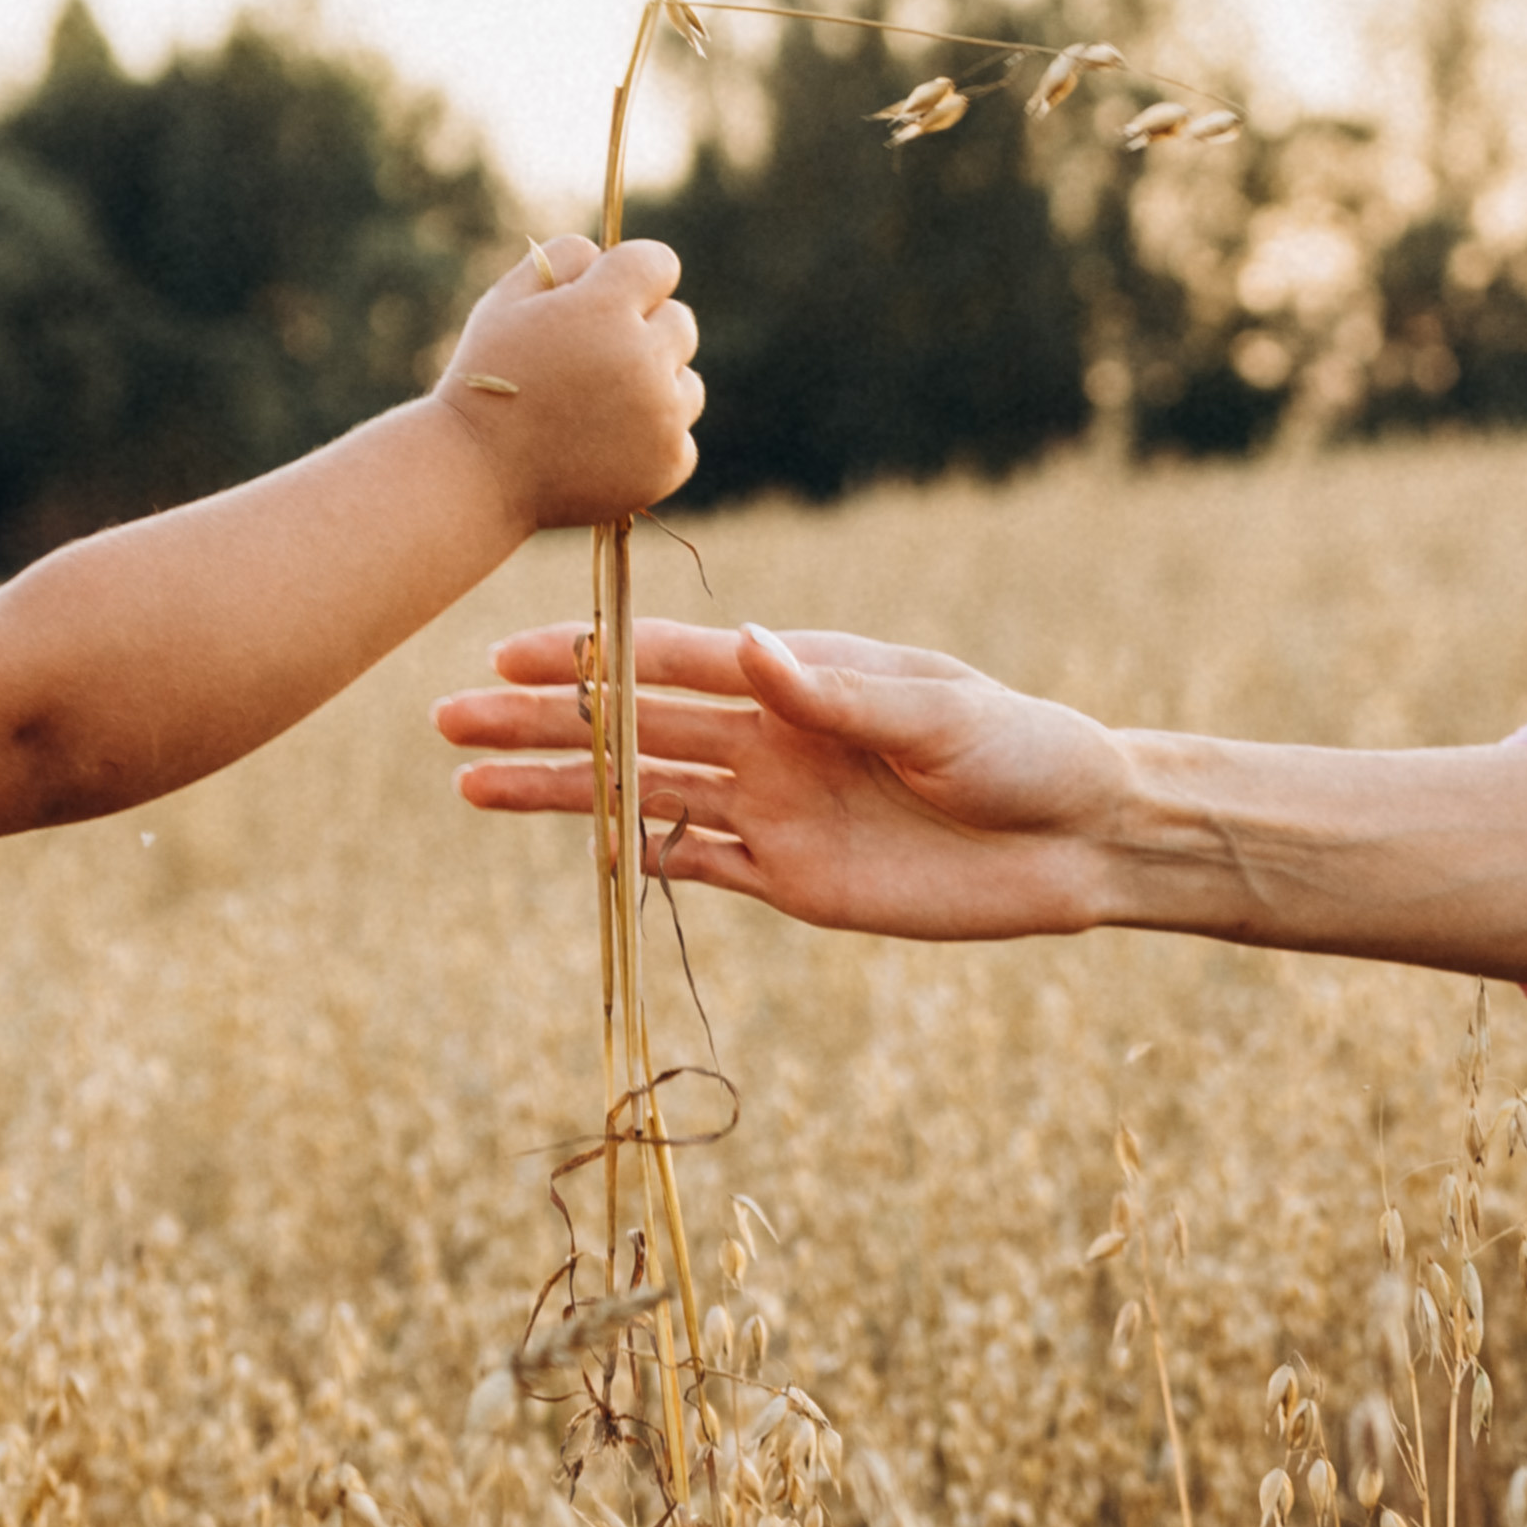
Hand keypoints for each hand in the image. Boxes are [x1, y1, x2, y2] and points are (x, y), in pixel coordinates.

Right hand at [437, 235, 702, 533]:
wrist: (478, 476)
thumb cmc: (485, 382)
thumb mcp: (504, 302)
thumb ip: (559, 259)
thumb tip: (606, 254)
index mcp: (605, 309)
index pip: (659, 263)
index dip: (632, 276)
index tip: (610, 297)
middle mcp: (644, 359)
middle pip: (680, 322)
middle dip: (644, 332)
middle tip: (593, 361)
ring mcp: (663, 417)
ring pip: (687, 383)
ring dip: (655, 388)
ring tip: (596, 408)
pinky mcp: (669, 464)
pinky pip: (681, 436)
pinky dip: (652, 442)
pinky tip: (603, 446)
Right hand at [437, 620, 1129, 937]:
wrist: (1081, 840)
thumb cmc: (1024, 752)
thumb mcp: (940, 716)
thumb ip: (839, 694)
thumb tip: (745, 648)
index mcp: (800, 675)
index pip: (670, 662)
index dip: (587, 660)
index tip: (506, 656)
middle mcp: (772, 736)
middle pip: (632, 728)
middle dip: (540, 722)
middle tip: (445, 719)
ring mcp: (775, 808)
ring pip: (642, 796)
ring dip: (560, 792)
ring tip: (470, 785)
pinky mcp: (793, 878)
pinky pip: (695, 865)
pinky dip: (632, 857)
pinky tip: (566, 843)